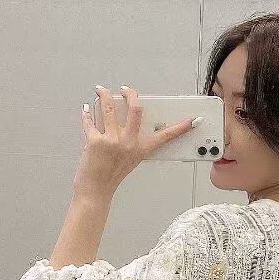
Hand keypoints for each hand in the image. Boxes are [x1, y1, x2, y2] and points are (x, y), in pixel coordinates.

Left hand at [74, 85, 198, 198]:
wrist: (96, 190)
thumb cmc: (111, 177)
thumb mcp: (130, 160)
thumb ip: (130, 142)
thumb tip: (124, 121)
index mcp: (140, 149)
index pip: (165, 136)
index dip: (180, 128)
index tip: (192, 120)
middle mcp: (128, 143)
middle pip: (135, 109)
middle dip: (130, 94)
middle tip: (125, 89)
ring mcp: (112, 141)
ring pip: (109, 108)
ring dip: (103, 95)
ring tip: (100, 91)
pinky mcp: (96, 141)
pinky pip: (90, 121)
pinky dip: (87, 114)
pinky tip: (87, 109)